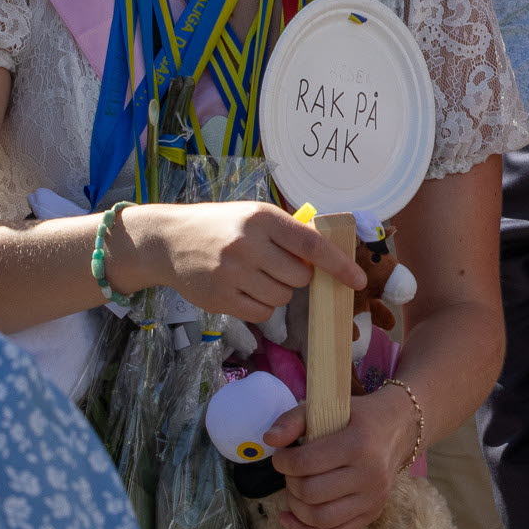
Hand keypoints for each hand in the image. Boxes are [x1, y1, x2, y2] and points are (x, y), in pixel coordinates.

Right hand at [119, 201, 365, 322]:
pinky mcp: (219, 297)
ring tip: (255, 275)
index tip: (359, 280)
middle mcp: (248, 244)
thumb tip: (332, 252)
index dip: (339, 264)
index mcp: (263, 218)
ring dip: (278, 291)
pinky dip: (261, 306)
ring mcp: (231, 273)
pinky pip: (262, 313)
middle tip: (275, 266)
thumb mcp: (254, 216)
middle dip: (296, 277)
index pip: (312, 245)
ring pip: (282, 297)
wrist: (168, 240)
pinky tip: (243, 289)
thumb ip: (289, 232)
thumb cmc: (222, 226)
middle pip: (300, 277)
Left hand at [266, 384, 415, 528]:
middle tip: (292, 472)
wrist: (400, 427)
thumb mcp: (328, 408)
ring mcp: (374, 498)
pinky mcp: (373, 514)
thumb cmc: (358, 417)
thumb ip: (294, 420)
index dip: (283, 461)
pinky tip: (290, 520)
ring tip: (296, 492)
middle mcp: (370, 475)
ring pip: (320, 518)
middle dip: (290, 483)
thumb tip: (270, 440)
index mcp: (359, 444)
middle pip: (310, 492)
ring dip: (296, 507)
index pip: (306, 463)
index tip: (282, 455)